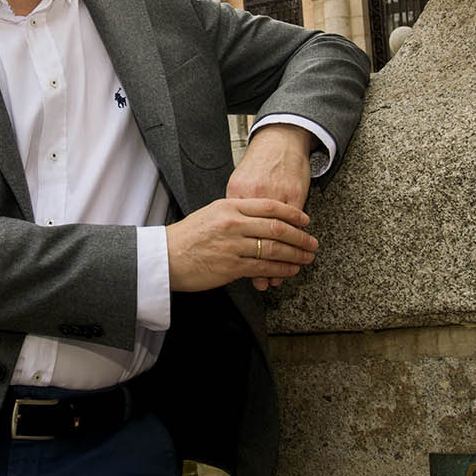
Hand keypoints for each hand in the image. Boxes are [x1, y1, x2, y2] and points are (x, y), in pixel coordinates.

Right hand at [165, 197, 317, 292]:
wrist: (164, 257)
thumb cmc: (186, 237)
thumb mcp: (211, 214)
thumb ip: (235, 214)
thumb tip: (260, 220)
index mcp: (229, 206)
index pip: (269, 206)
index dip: (291, 214)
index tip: (305, 220)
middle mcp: (233, 223)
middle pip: (276, 228)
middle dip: (299, 237)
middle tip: (312, 242)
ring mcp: (233, 245)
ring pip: (273, 248)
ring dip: (294, 254)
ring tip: (306, 257)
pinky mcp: (231, 266)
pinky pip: (263, 267)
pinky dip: (280, 269)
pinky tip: (290, 270)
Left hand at [227, 124, 313, 288]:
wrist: (278, 141)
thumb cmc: (257, 167)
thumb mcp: (238, 188)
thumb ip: (235, 213)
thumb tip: (232, 243)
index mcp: (235, 197)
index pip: (237, 235)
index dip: (242, 256)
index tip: (247, 274)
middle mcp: (252, 197)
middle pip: (257, 238)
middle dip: (264, 263)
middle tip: (269, 281)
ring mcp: (274, 195)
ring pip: (277, 234)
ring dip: (283, 256)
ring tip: (288, 271)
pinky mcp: (294, 193)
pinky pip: (294, 224)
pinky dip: (295, 239)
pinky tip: (298, 250)